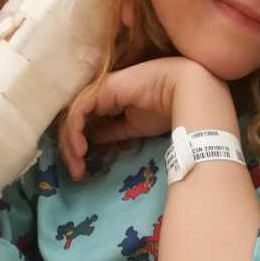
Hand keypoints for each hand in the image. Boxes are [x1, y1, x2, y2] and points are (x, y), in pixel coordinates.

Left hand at [59, 57, 211, 180]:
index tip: (80, 170)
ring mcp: (101, 88)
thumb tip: (94, 140)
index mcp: (109, 100)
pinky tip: (80, 148)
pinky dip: (75, 130)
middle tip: (75, 172)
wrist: (190, 92)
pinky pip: (79, 110)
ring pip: (73, 116)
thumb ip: (112, 131)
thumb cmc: (169, 108)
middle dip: (69, 149)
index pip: (83, 122)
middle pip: (74, 120)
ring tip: (76, 164)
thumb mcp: (133, 127)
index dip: (76, 146)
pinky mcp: (102, 88)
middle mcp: (101, 93)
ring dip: (70, 143)